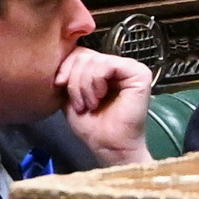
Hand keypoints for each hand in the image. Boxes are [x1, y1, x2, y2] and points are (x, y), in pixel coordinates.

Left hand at [56, 47, 154, 163]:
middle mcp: (119, 65)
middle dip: (75, 80)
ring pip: (95, 60)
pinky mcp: (139, 74)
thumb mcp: (72, 95)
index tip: (59, 85)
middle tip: (80, 103)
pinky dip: (97, 82)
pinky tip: (100, 97)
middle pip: (85, 55)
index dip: (66, 67)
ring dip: (84, 86)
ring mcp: (131, 67)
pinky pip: (108, 65)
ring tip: (89, 104)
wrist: (108, 145)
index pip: (81, 53)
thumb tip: (62, 55)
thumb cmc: (92, 125)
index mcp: (104, 69)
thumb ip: (69, 74)